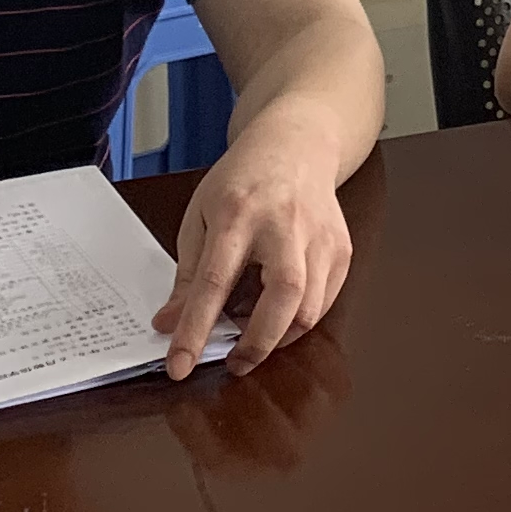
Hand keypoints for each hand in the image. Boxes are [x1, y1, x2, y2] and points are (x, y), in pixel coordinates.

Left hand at [154, 138, 355, 375]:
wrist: (296, 145)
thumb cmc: (243, 181)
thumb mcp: (199, 217)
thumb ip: (187, 274)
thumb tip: (170, 324)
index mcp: (237, 214)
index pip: (213, 282)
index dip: (195, 330)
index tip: (179, 366)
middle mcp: (283, 225)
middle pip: (283, 295)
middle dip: (258, 343)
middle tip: (234, 363)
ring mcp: (319, 236)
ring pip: (310, 307)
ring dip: (280, 336)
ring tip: (254, 335)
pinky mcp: (341, 248)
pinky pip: (326, 302)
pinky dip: (301, 321)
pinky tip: (281, 315)